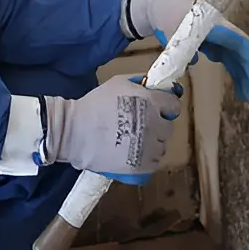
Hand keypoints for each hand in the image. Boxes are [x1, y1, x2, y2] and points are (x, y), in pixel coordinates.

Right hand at [41, 76, 182, 175]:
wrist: (74, 132)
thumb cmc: (94, 104)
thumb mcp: (118, 83)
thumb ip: (141, 83)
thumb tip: (157, 86)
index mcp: (151, 102)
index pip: (174, 105)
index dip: (166, 107)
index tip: (158, 109)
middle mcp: (154, 124)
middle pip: (168, 128)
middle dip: (158, 126)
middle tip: (142, 126)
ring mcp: (148, 147)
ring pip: (162, 147)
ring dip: (153, 144)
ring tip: (135, 142)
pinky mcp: (140, 166)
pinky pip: (154, 163)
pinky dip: (147, 160)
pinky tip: (134, 154)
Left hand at [127, 0, 248, 103]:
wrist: (161, 8)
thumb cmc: (167, 18)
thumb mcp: (171, 30)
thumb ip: (182, 45)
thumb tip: (195, 60)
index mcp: (216, 26)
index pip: (241, 44)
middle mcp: (224, 31)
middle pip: (244, 53)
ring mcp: (222, 38)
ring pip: (239, 59)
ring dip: (246, 78)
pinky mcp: (216, 45)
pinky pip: (231, 61)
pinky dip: (236, 75)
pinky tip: (240, 90)